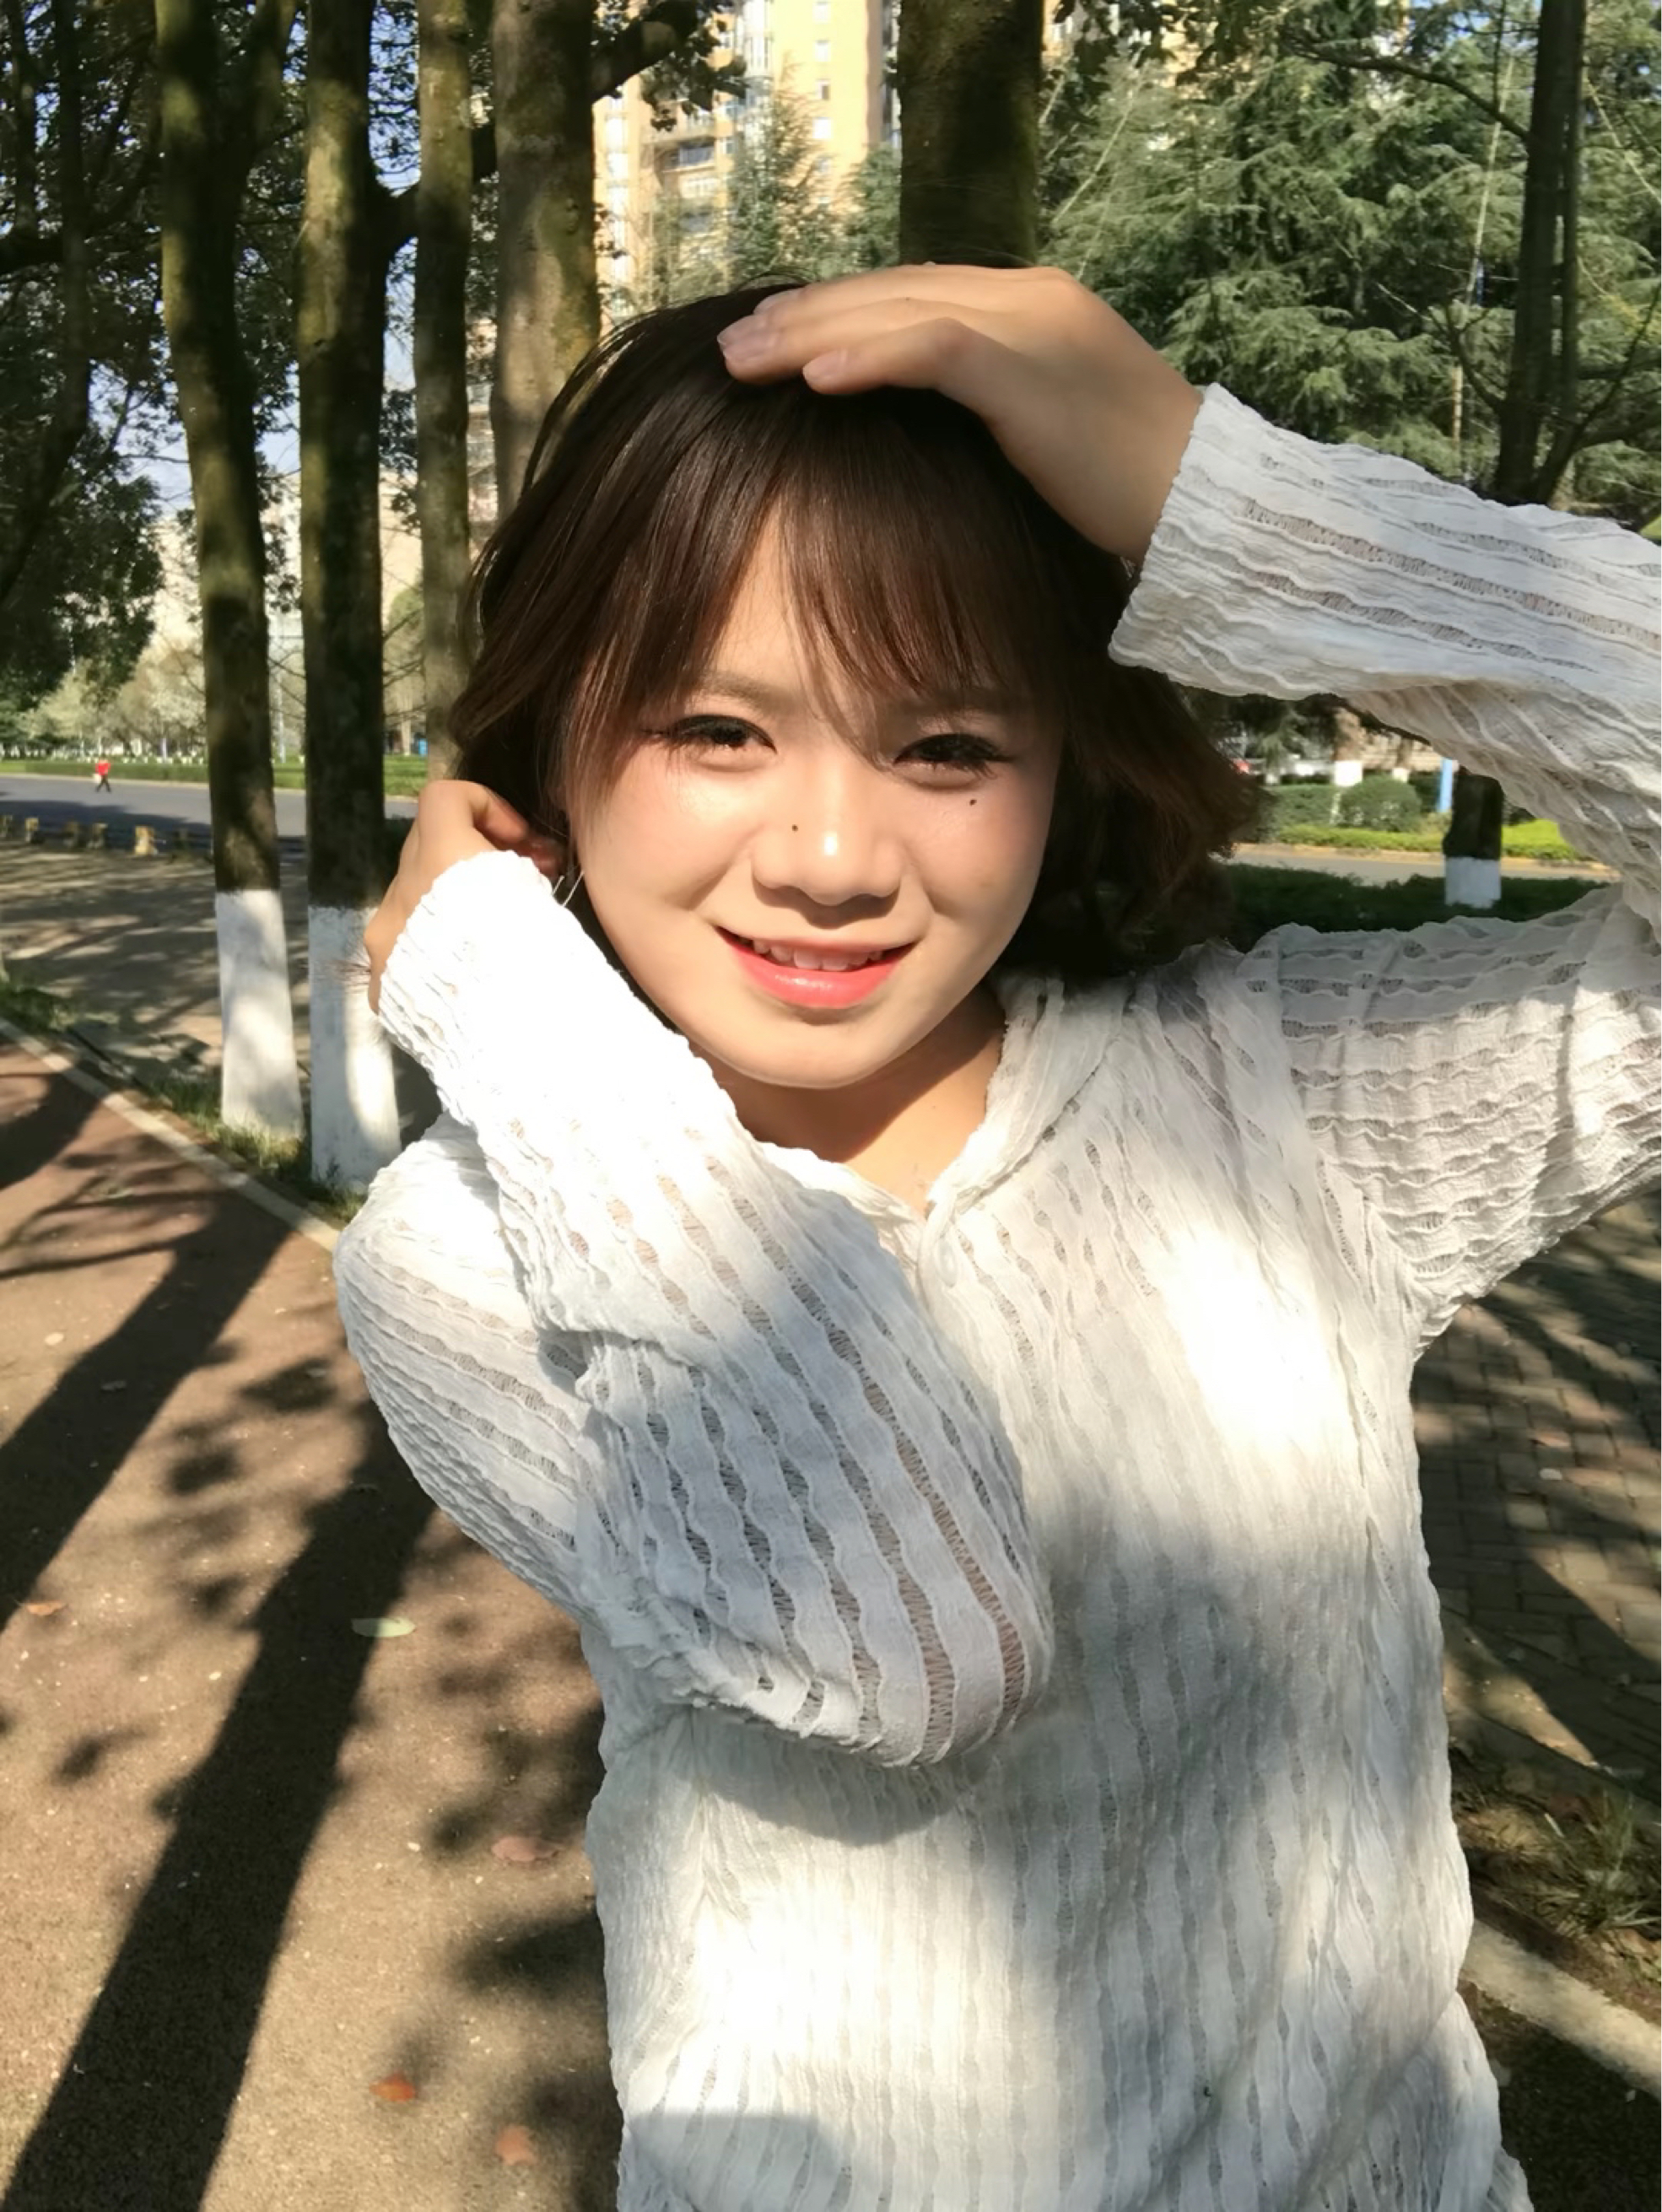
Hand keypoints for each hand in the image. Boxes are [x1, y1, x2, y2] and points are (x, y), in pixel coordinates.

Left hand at [364, 779, 563, 1014]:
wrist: (517, 1050)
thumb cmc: (542, 968)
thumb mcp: (544, 900)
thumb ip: (514, 871)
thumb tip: (521, 867)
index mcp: (440, 862)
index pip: (444, 799)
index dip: (486, 806)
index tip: (520, 842)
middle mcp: (401, 894)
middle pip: (426, 847)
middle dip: (471, 856)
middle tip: (521, 886)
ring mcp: (382, 943)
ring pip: (412, 900)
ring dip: (449, 903)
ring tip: (493, 935)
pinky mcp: (379, 985)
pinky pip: (402, 950)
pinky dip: (432, 950)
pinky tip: (467, 976)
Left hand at [716, 265, 1201, 566]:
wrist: (1210, 506)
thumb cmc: (1130, 493)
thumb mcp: (1044, 436)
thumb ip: (987, 411)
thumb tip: (917, 437)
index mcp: (1031, 308)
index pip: (911, 294)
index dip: (836, 312)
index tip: (771, 340)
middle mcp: (1029, 299)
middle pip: (893, 292)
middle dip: (806, 315)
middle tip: (733, 344)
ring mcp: (1034, 328)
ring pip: (900, 312)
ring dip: (814, 334)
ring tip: (746, 359)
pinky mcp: (1033, 372)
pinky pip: (935, 351)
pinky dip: (870, 359)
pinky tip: (814, 379)